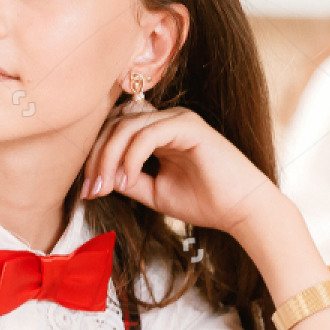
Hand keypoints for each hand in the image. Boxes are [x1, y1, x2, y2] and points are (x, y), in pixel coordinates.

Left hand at [79, 106, 273, 236]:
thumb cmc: (205, 202)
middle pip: (115, 124)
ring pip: (126, 127)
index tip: (88, 191)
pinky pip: (147, 134)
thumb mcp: (155, 192)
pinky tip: (126, 180)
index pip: (116, 130)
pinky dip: (131, 157)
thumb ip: (129, 180)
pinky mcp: (189, 126)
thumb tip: (99, 176)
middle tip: (90, 190)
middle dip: (96, 157)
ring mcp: (179, 119)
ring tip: (105, 187)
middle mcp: (167, 120)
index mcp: (160, 132)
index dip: (96, 157)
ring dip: (109, 158)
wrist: (242, 211)